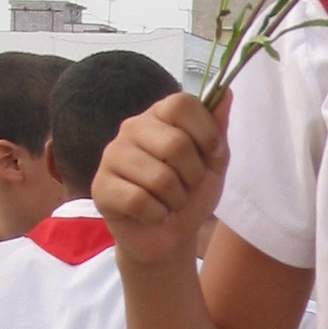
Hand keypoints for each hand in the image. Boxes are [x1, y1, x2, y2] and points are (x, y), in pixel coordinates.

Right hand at [93, 92, 230, 267]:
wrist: (170, 237)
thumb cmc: (190, 194)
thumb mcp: (213, 164)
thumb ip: (217, 130)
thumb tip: (226, 91)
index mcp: (160, 116)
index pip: (182, 103)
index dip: (205, 131)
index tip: (212, 153)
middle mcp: (132, 128)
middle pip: (175, 143)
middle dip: (192, 176)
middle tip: (185, 186)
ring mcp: (113, 156)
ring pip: (160, 178)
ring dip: (175, 200)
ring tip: (168, 201)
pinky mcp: (101, 186)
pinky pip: (139, 201)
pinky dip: (156, 215)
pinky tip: (152, 214)